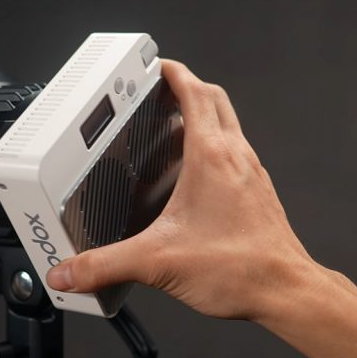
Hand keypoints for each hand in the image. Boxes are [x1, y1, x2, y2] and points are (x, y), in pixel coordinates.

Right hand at [47, 59, 316, 319]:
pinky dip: (214, 146)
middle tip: (162, 90)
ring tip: (174, 126)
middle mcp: (236, 158)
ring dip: (203, 114)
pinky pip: (235, 153)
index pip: (194, 93)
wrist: (286, 291)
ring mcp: (250, 174)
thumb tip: (70, 270)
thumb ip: (105, 265)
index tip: (155, 66)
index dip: (173, 73)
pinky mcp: (257, 193)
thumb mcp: (156, 261)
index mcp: (210, 158)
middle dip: (187, 87)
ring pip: (228, 125)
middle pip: (214, 100)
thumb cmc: (240, 268)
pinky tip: (195, 176)